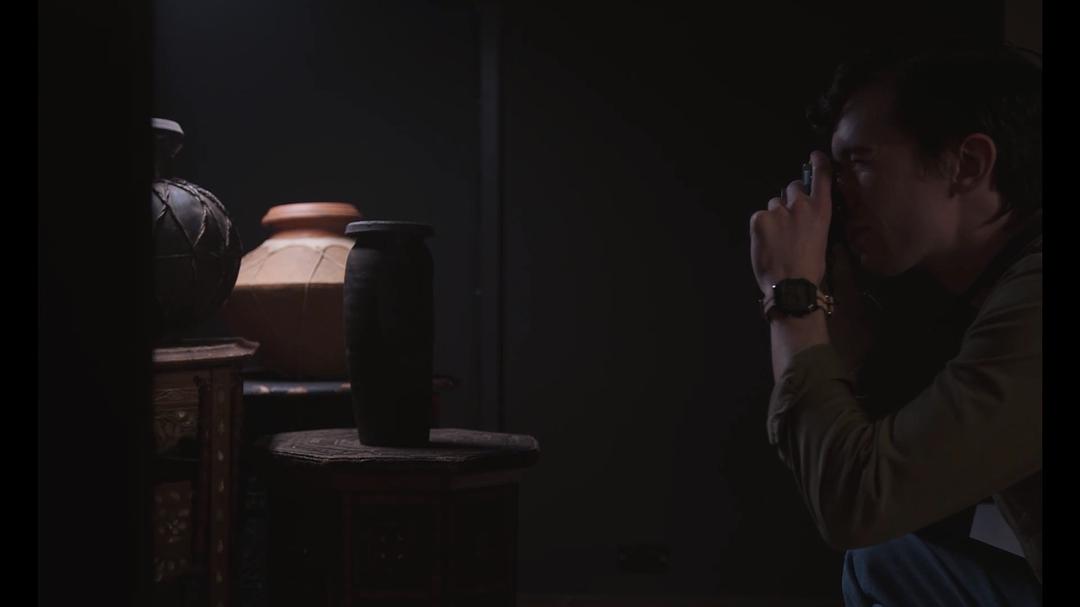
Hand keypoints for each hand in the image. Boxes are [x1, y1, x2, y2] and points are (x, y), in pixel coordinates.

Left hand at [750, 151, 833, 294]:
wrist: (791, 285)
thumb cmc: (810, 269)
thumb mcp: (821, 239)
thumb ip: (811, 220)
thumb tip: (802, 217)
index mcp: (821, 210)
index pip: (822, 177)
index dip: (818, 164)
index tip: (814, 156)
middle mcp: (801, 205)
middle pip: (792, 187)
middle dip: (790, 198)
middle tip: (788, 218)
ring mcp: (778, 210)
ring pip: (774, 204)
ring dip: (774, 216)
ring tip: (777, 238)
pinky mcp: (759, 219)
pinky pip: (759, 217)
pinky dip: (761, 227)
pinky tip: (766, 243)